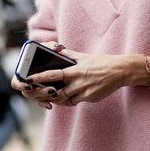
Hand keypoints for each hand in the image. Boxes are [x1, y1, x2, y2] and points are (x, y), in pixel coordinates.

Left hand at [11, 47, 133, 108]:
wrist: (120, 71)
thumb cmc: (100, 62)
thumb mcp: (83, 57)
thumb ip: (69, 55)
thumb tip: (56, 49)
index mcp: (75, 70)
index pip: (54, 74)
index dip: (40, 77)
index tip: (29, 79)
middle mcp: (79, 82)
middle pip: (57, 92)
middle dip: (45, 94)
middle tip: (35, 95)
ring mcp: (84, 92)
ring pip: (65, 100)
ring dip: (56, 99)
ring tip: (49, 97)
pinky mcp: (90, 98)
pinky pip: (75, 101)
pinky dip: (69, 100)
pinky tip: (66, 98)